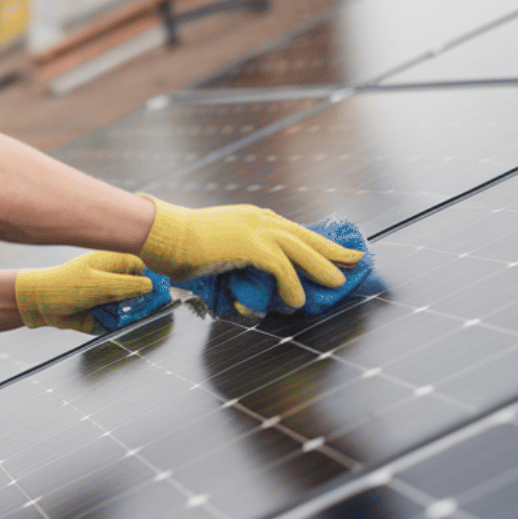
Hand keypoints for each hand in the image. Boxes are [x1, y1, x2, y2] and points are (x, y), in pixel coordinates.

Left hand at [16, 252, 154, 332]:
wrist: (38, 304)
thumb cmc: (64, 287)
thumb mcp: (99, 285)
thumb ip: (126, 286)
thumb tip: (150, 287)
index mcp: (110, 263)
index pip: (139, 268)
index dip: (148, 279)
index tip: (157, 293)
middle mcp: (109, 279)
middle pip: (136, 290)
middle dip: (140, 301)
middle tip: (142, 310)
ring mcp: (104, 296)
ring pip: (127, 307)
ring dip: (126, 314)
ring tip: (115, 315)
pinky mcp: (99, 313)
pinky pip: (114, 320)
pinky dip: (114, 323)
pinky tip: (107, 322)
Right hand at [137, 195, 364, 307]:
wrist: (162, 233)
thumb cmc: (179, 246)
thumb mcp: (216, 252)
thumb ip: (236, 265)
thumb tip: (247, 291)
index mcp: (252, 218)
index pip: (292, 230)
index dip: (314, 243)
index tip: (331, 252)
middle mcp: (259, 219)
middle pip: (305, 236)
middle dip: (331, 250)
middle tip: (355, 259)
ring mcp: (256, 229)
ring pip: (300, 249)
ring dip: (322, 267)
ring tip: (339, 282)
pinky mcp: (250, 244)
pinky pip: (282, 267)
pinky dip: (292, 285)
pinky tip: (297, 300)